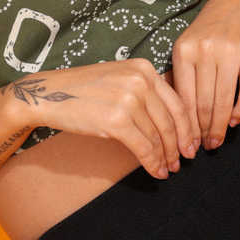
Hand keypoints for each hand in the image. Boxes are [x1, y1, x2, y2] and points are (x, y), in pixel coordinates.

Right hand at [6, 59, 198, 179]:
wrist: (48, 94)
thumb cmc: (82, 90)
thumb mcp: (119, 79)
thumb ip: (145, 91)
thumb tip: (171, 121)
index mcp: (144, 68)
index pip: (177, 101)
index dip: (188, 126)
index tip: (192, 142)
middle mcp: (140, 80)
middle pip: (171, 120)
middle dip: (180, 144)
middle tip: (185, 159)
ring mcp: (129, 99)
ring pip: (159, 136)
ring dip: (166, 157)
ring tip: (168, 168)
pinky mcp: (116, 120)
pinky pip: (144, 147)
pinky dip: (153, 163)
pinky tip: (157, 172)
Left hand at [170, 0, 239, 149]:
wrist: (237, 6)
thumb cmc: (205, 34)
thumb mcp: (185, 48)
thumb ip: (178, 77)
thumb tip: (171, 118)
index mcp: (184, 51)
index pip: (184, 98)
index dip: (185, 126)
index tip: (186, 143)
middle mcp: (205, 51)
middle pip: (204, 103)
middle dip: (203, 131)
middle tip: (203, 148)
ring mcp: (230, 52)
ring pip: (224, 101)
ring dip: (220, 126)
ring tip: (217, 140)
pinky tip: (234, 122)